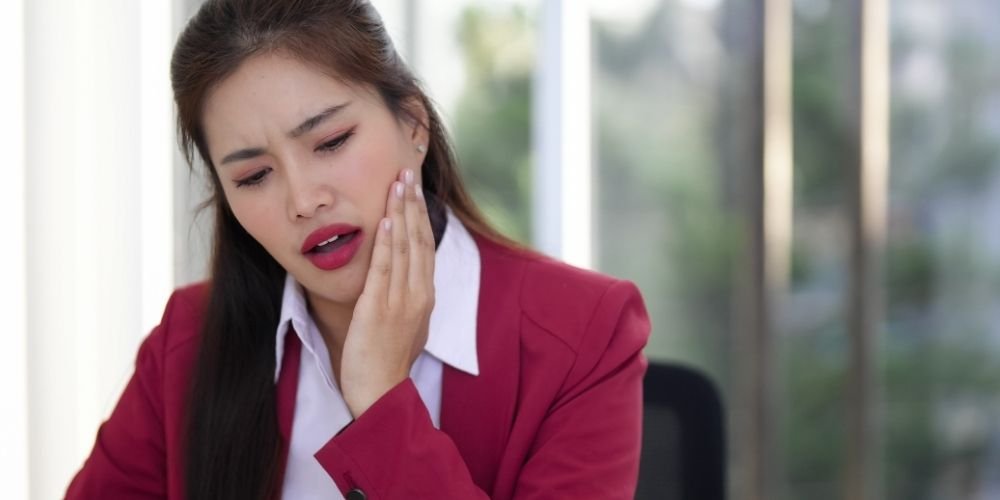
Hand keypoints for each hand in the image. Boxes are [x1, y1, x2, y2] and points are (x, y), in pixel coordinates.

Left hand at [339, 169, 435, 416]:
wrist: (379, 392)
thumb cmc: (386, 361)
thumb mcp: (404, 324)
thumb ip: (405, 298)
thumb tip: (401, 278)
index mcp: (425, 296)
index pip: (425, 246)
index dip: (421, 214)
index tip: (414, 187)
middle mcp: (419, 294)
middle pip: (419, 239)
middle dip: (413, 203)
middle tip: (407, 170)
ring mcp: (402, 301)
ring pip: (405, 248)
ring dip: (402, 213)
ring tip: (399, 183)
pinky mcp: (380, 309)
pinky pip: (386, 270)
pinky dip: (388, 243)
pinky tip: (387, 221)